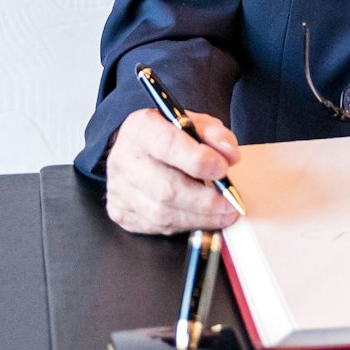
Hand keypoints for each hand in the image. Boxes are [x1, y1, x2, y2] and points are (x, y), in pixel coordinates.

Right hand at [104, 107, 241, 234]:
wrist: (135, 149)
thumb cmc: (168, 135)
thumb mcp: (194, 123)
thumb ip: (215, 134)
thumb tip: (229, 155)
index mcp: (141, 128)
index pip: (168, 146)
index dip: (199, 161)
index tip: (223, 170)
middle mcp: (124, 159)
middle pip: (166, 188)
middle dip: (205, 201)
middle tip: (231, 203)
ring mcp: (119, 189)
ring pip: (162, 213)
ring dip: (199, 218)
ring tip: (223, 214)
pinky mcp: (120, 212)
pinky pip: (156, 226)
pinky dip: (183, 225)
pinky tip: (200, 218)